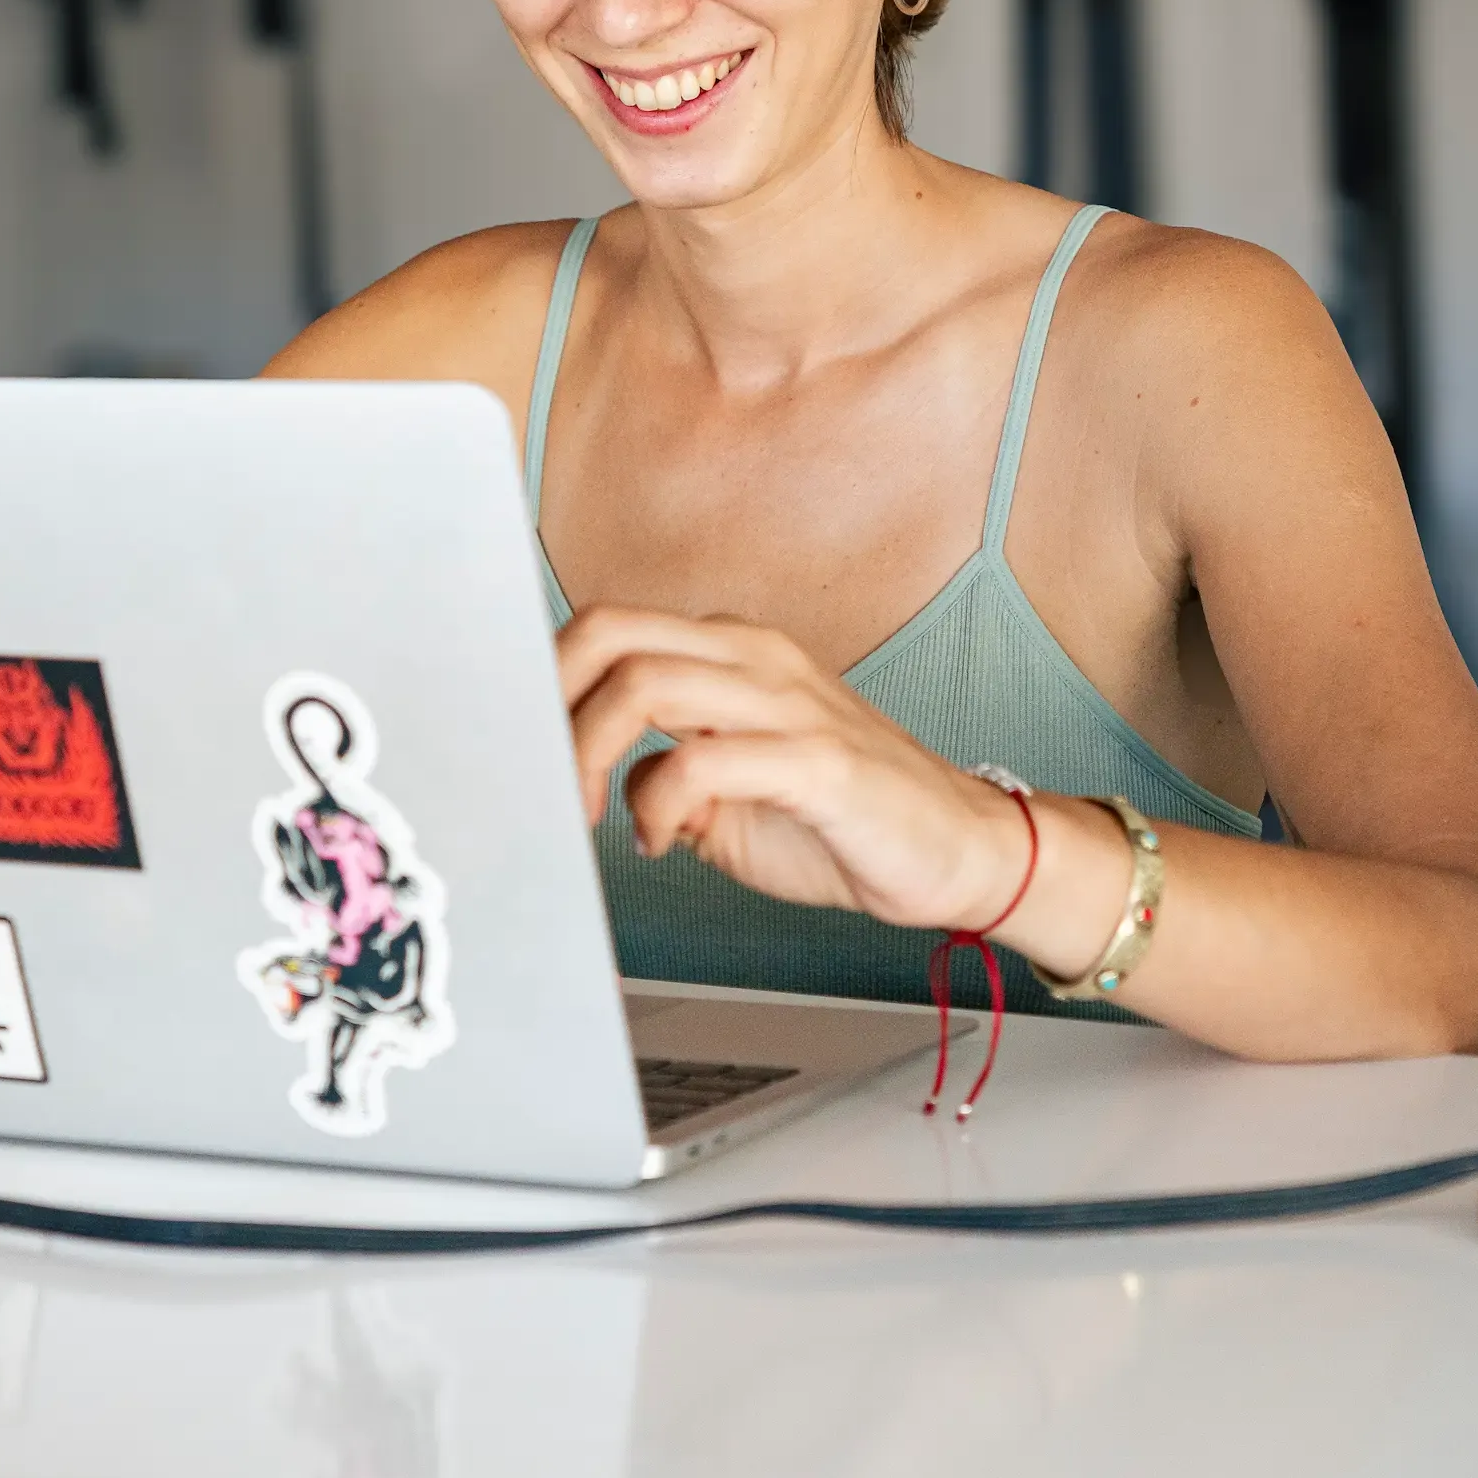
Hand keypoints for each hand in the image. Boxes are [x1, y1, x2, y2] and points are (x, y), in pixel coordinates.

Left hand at [556, 604, 1037, 933]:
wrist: (955, 850)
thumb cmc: (839, 821)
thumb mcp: (725, 795)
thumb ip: (658, 772)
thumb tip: (584, 785)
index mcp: (728, 652)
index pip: (607, 626)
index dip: (547, 680)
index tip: (523, 748)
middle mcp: (752, 656)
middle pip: (610, 630)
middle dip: (549, 699)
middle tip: (538, 774)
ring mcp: (787, 700)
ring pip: (646, 681)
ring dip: (590, 753)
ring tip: (592, 816)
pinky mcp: (818, 758)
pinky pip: (706, 759)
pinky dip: (659, 804)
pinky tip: (661, 844)